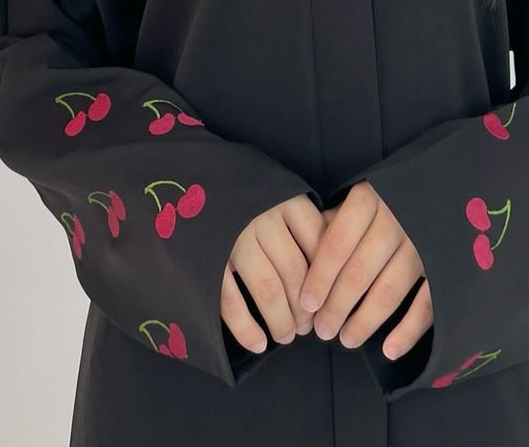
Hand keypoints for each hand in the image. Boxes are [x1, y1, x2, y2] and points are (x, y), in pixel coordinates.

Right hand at [221, 192, 326, 354]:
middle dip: (305, 308)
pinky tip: (259, 343)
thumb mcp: (279, 194)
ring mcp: (234, 239)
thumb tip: (338, 261)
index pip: (319, 245)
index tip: (329, 302)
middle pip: (295, 273)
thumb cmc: (246, 196)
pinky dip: (247, 330)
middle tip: (308, 327)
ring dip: (281, 321)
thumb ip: (305, 221)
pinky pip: (231, 303)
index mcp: (286, 200)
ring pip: (268, 290)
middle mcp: (262, 217)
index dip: (327, 280)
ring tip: (287, 335)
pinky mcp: (208, 260)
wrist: (190, 184)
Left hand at [298, 181, 431, 359]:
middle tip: (322, 331)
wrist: (446, 185)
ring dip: (365, 321)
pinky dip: (408, 330)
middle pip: (359, 271)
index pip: (337, 243)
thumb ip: (334, 221)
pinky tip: (388, 350)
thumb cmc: (389, 195)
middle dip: (337, 306)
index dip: (320, 277)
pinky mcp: (448, 264)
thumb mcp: (359, 195)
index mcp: (369, 198)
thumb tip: (306, 257)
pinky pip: (427, 304)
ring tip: (346, 339)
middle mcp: (397, 218)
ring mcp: (424, 242)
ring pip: (389, 290)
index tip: (306, 303)